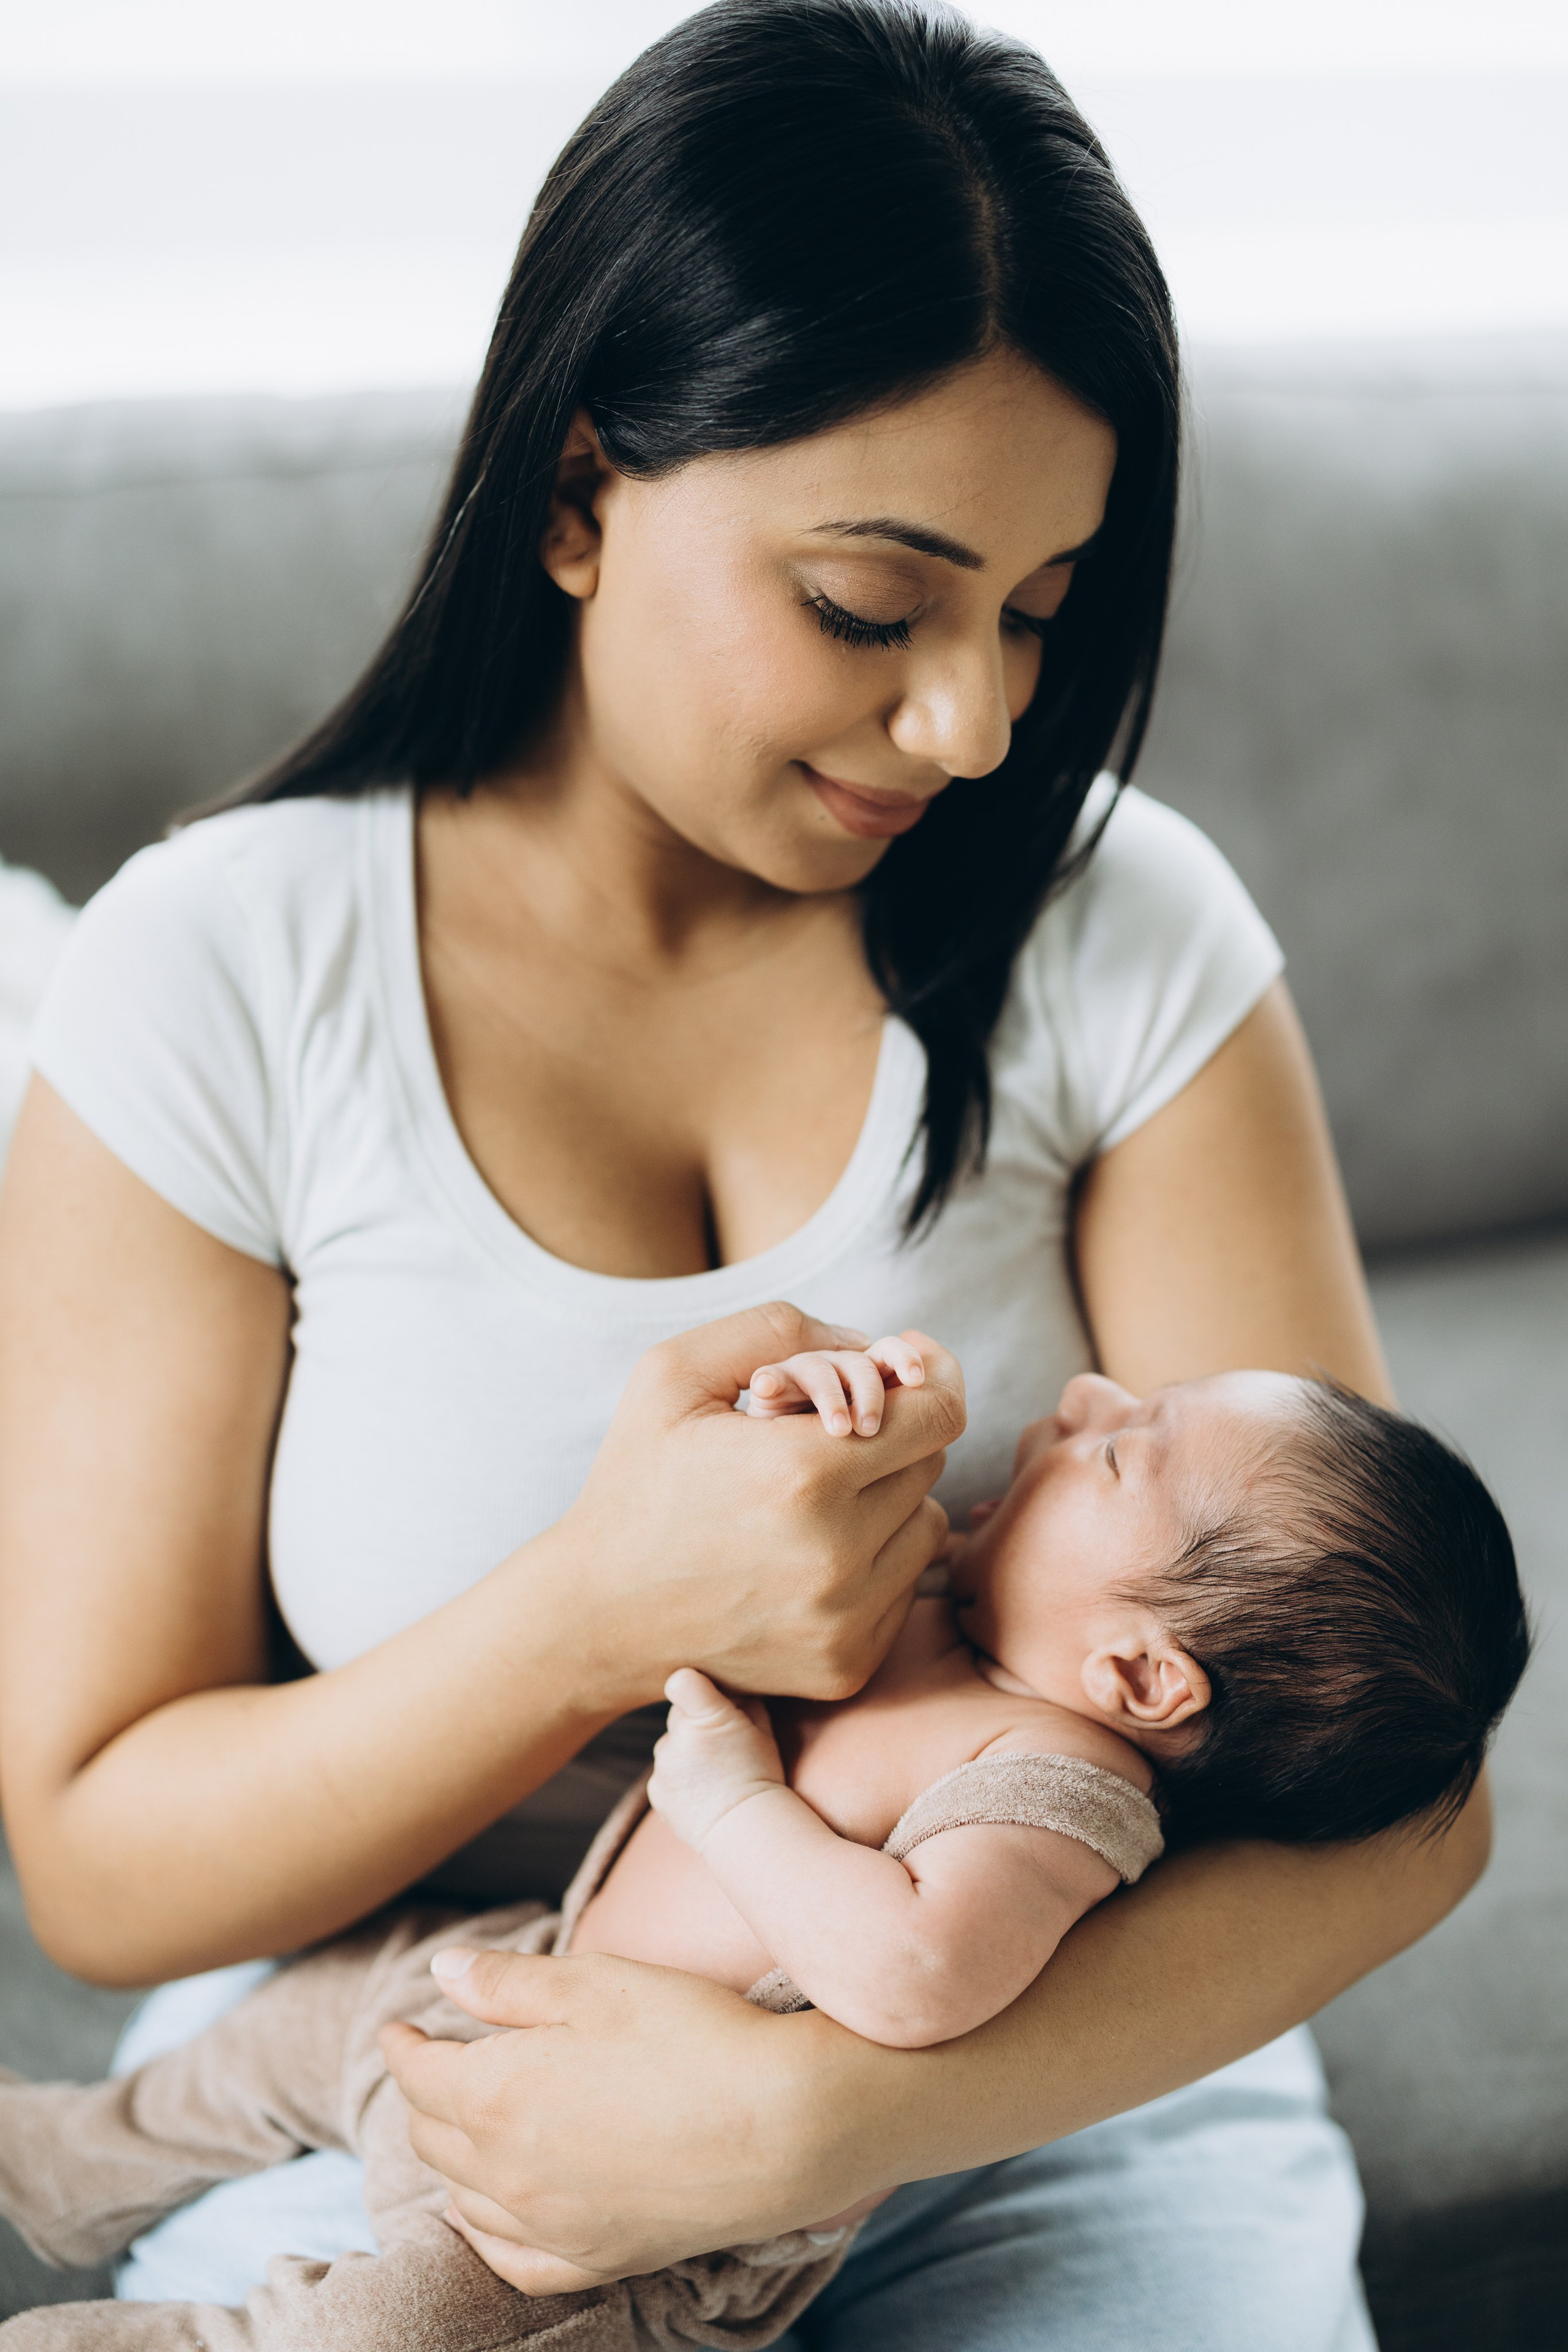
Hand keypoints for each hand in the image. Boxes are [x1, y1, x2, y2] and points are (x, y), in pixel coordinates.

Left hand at [383, 1948, 880, 2289]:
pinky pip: (511, 2260)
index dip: (405, 2043)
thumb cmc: (692, 2037)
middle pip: (434, 2137)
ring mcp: (552, 2225)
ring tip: (457, 2124)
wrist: (785, 2125)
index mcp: (497, 2095)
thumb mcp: (596, 1983)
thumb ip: (508, 1983)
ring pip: (463, 2198)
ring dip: (449, 2157)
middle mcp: (508, 2173)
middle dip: (424, 2095)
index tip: (402, 2023)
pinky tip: (484, 2215)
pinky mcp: (598, 2259)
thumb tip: (443, 1974)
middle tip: (436, 2062)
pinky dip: (483, 2233)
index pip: (419, 2074)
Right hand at [555, 1304, 963, 1710]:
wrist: (597, 1614)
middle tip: (822, 1439)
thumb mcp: (675, 1373)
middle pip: (931, 1464)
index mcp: (802, 1475)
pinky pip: (905, 1586)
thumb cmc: (637, 1480)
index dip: (929, 1380)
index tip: (903, 1369)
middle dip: (887, 1437)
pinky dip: (873, 1560)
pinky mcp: (847, 1665)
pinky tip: (807, 1554)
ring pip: (927, 1524)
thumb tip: (876, 1346)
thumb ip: (778, 1328)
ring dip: (886, 1499)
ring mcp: (845, 1621)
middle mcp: (836, 1557)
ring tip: (809, 1499)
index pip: (937, 1413)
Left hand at [648, 1668, 783, 1848]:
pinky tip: (700, 1791)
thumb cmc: (761, 1774)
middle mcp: (679, 1738)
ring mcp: (664, 1766)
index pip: (682, 1681)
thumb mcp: (763, 1730)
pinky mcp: (655, 1790)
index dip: (689, 1684)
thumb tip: (729, 1683)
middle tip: (719, 1745)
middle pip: (678, 1714)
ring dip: (685, 1751)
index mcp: (707, 1718)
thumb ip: (743, 1699)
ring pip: (670, 1744)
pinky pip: (664, 1772)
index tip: (698, 1692)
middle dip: (694, 1722)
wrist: (747, 1830)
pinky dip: (678, 1778)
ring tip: (712, 1774)